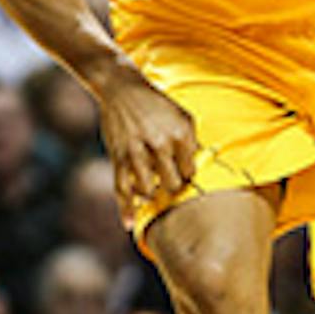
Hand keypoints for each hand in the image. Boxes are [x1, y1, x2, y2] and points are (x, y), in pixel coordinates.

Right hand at [92, 68, 197, 211]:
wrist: (121, 88)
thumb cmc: (156, 104)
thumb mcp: (181, 115)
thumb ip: (191, 142)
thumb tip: (197, 168)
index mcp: (179, 133)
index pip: (190, 171)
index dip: (188, 178)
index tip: (185, 177)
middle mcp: (158, 143)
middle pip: (171, 184)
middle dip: (171, 188)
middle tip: (169, 184)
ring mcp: (136, 151)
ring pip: (147, 189)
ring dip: (151, 194)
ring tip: (152, 189)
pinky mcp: (117, 156)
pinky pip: (121, 187)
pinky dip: (125, 209)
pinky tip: (130, 224)